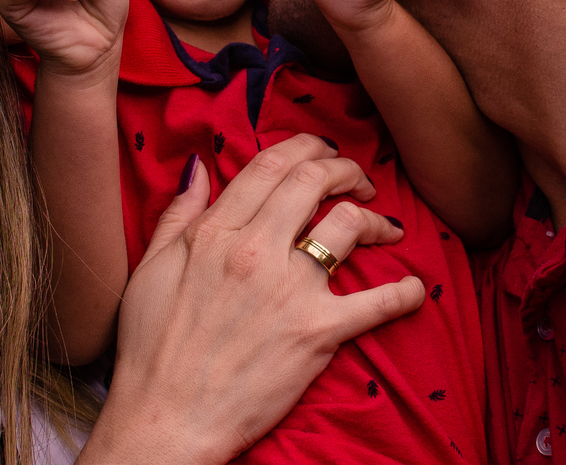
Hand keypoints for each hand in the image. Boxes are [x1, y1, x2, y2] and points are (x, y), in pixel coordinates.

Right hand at [79, 135, 425, 464]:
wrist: (166, 417)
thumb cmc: (151, 348)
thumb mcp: (150, 267)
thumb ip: (178, 212)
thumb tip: (200, 166)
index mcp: (215, 231)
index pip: (271, 165)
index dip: (305, 146)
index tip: (322, 150)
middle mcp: (255, 250)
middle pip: (315, 180)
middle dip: (345, 168)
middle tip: (358, 179)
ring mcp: (290, 290)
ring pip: (348, 225)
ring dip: (375, 218)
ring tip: (385, 226)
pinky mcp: (317, 333)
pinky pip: (377, 302)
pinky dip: (404, 292)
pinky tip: (414, 289)